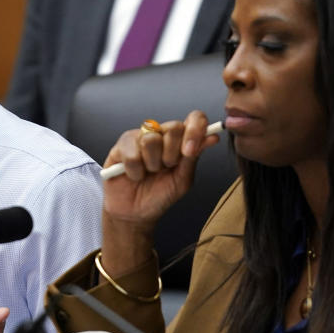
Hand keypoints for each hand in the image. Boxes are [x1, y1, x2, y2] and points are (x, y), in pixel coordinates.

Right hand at [101, 111, 219, 273]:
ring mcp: (140, 138)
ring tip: (148, 174)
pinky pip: (132, 154)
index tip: (191, 150)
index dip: (196, 129)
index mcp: (180, 140)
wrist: (135, 213)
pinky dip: (135, 171)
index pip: (194, 119)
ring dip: (152, 165)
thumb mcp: (183, 179)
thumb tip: (212, 137)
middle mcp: (161, 134)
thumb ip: (193, 157)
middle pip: (173, 127)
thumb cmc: (159, 196)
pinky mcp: (121, 146)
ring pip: (151, 139)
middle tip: (165, 169)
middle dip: (172, 154)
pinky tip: (134, 175)